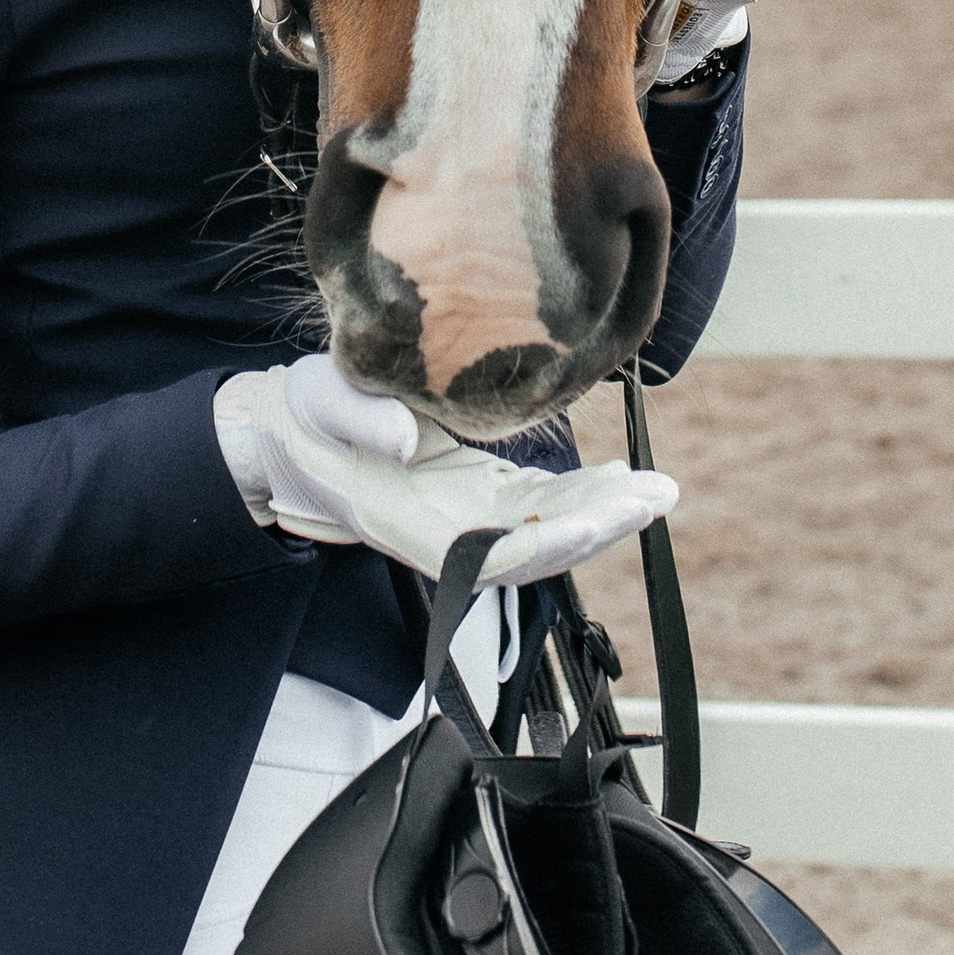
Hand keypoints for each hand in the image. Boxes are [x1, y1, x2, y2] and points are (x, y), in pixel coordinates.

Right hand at [213, 350, 676, 587]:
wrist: (295, 435)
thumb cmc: (304, 417)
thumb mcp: (321, 402)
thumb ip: (361, 417)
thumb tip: (406, 438)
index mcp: (410, 522)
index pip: (489, 552)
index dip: (545, 545)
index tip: (592, 522)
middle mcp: (448, 534)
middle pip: (535, 551)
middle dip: (598, 528)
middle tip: (653, 498)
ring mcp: (468, 517)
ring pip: (547, 532)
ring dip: (605, 515)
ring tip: (657, 491)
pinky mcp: (479, 495)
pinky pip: (541, 508)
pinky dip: (584, 498)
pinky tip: (621, 478)